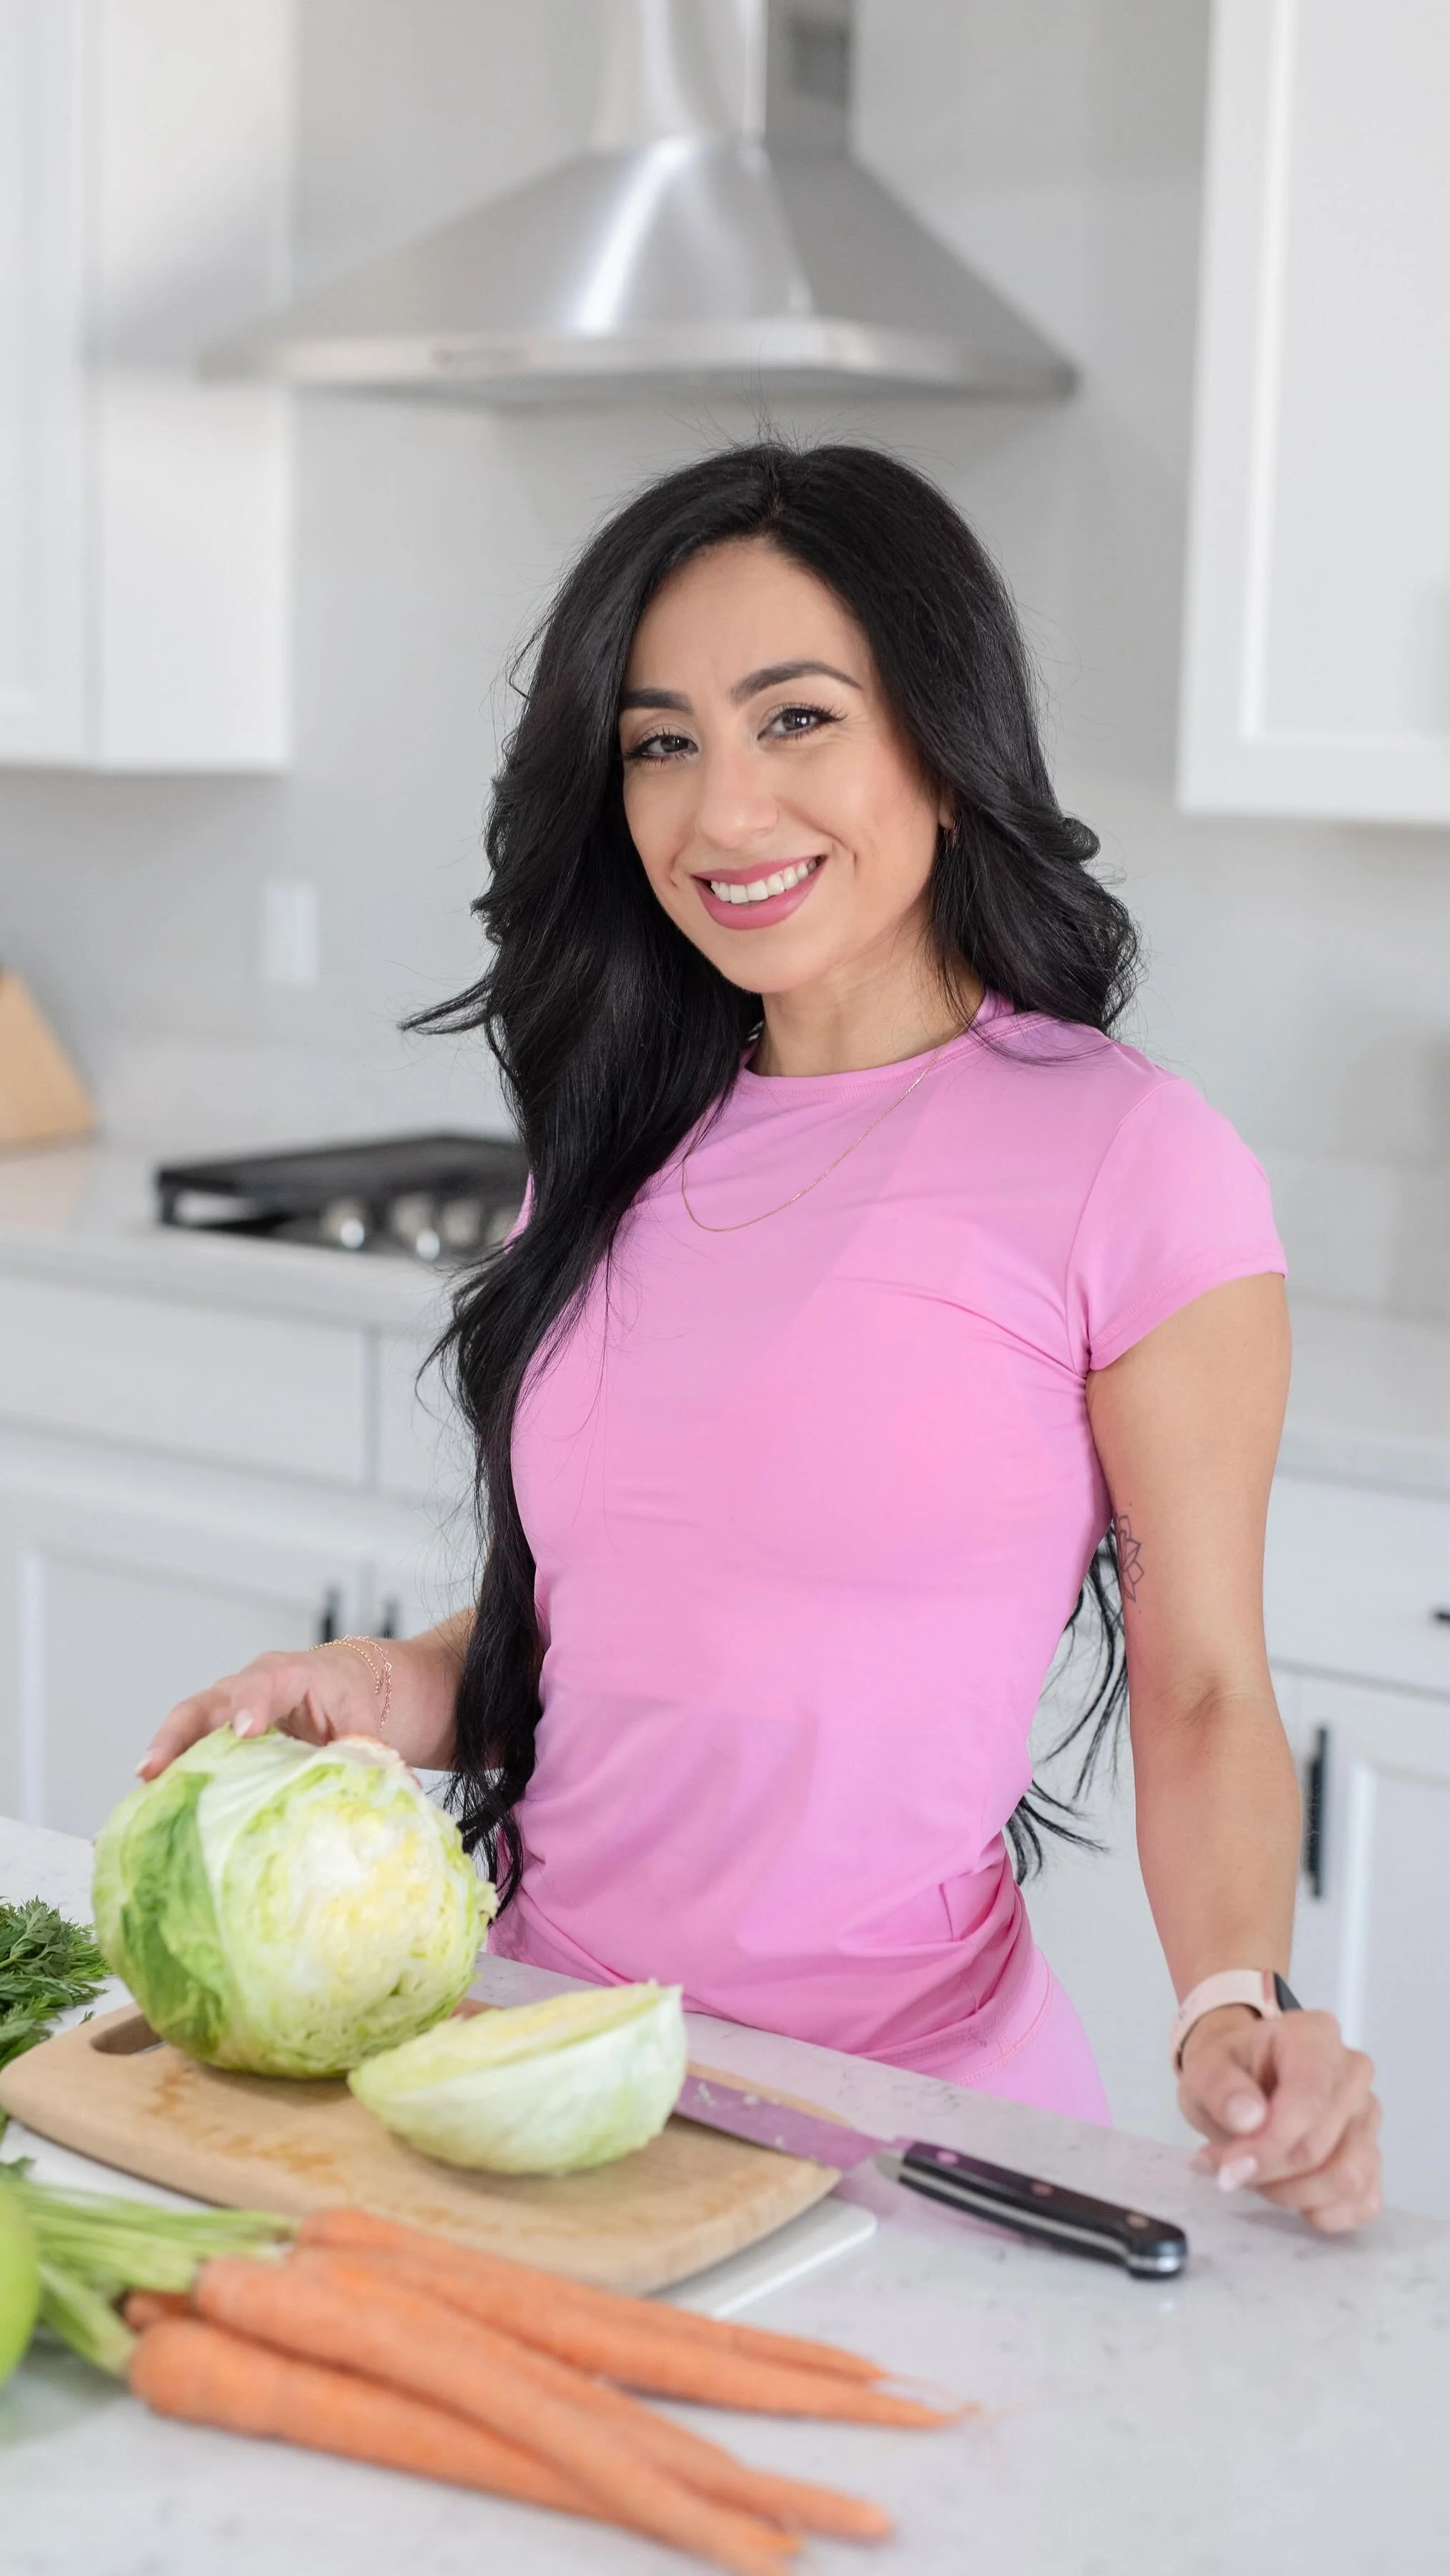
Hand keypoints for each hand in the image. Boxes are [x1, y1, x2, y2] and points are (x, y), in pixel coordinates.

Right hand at [138, 1645, 383, 1779]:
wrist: (340, 1683)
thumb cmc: (348, 1697)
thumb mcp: (362, 1719)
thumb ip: (365, 1752)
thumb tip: (383, 1795)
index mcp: (288, 1674)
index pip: (264, 1683)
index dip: (251, 1704)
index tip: (244, 1731)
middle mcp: (244, 1688)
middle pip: (202, 1706)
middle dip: (175, 1737)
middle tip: (152, 1770)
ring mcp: (222, 1711)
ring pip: (183, 1730)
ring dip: (160, 1764)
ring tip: (139, 1800)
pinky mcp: (213, 1734)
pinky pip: (185, 1751)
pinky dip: (167, 1777)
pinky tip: (150, 1810)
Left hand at [1178, 2003, 1381, 2232]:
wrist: (1243, 2079)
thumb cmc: (1229, 2070)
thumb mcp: (1203, 2067)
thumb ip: (1219, 2087)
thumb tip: (1249, 2118)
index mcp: (1314, 2037)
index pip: (1308, 2100)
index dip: (1269, 2145)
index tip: (1229, 2169)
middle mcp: (1353, 2073)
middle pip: (1323, 2145)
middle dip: (1271, 2172)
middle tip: (1230, 2172)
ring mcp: (1368, 2117)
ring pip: (1348, 2178)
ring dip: (1295, 2195)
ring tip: (1258, 2179)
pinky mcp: (1372, 2156)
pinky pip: (1363, 2201)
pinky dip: (1324, 2212)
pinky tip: (1291, 2197)